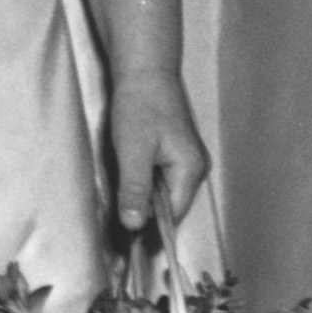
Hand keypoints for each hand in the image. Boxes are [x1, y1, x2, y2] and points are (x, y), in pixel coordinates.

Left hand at [102, 70, 209, 238]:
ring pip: (163, 193)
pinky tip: (127, 176)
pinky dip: (143, 182)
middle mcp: (195, 168)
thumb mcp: (132, 151)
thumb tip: (134, 225)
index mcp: (190, 171)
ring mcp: (187, 160)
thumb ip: (135, 189)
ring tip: (120, 192)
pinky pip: (160, 178)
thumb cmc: (140, 106)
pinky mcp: (175, 152)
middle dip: (144, 212)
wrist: (144, 71)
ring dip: (142, 196)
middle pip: (169, 206)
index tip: (126, 241)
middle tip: (116, 216)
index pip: (172, 215)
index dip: (149, 228)